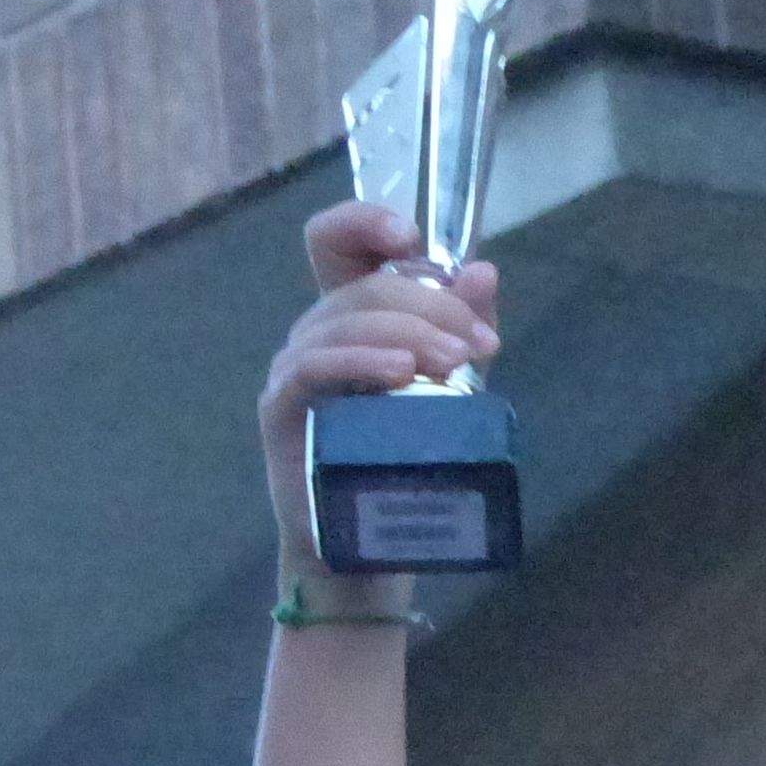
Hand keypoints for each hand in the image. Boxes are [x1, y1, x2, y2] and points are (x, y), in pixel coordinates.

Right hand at [258, 201, 500, 579]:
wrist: (371, 545)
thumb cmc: (404, 462)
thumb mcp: (448, 386)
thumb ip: (462, 328)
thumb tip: (484, 271)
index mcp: (350, 317)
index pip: (335, 242)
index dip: (364, 221)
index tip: (411, 237)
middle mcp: (315, 334)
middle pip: (361, 287)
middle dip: (428, 305)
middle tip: (476, 345)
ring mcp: (293, 370)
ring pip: (342, 322)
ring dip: (405, 333)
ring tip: (450, 364)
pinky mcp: (282, 410)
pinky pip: (311, 367)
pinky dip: (358, 361)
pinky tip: (399, 373)